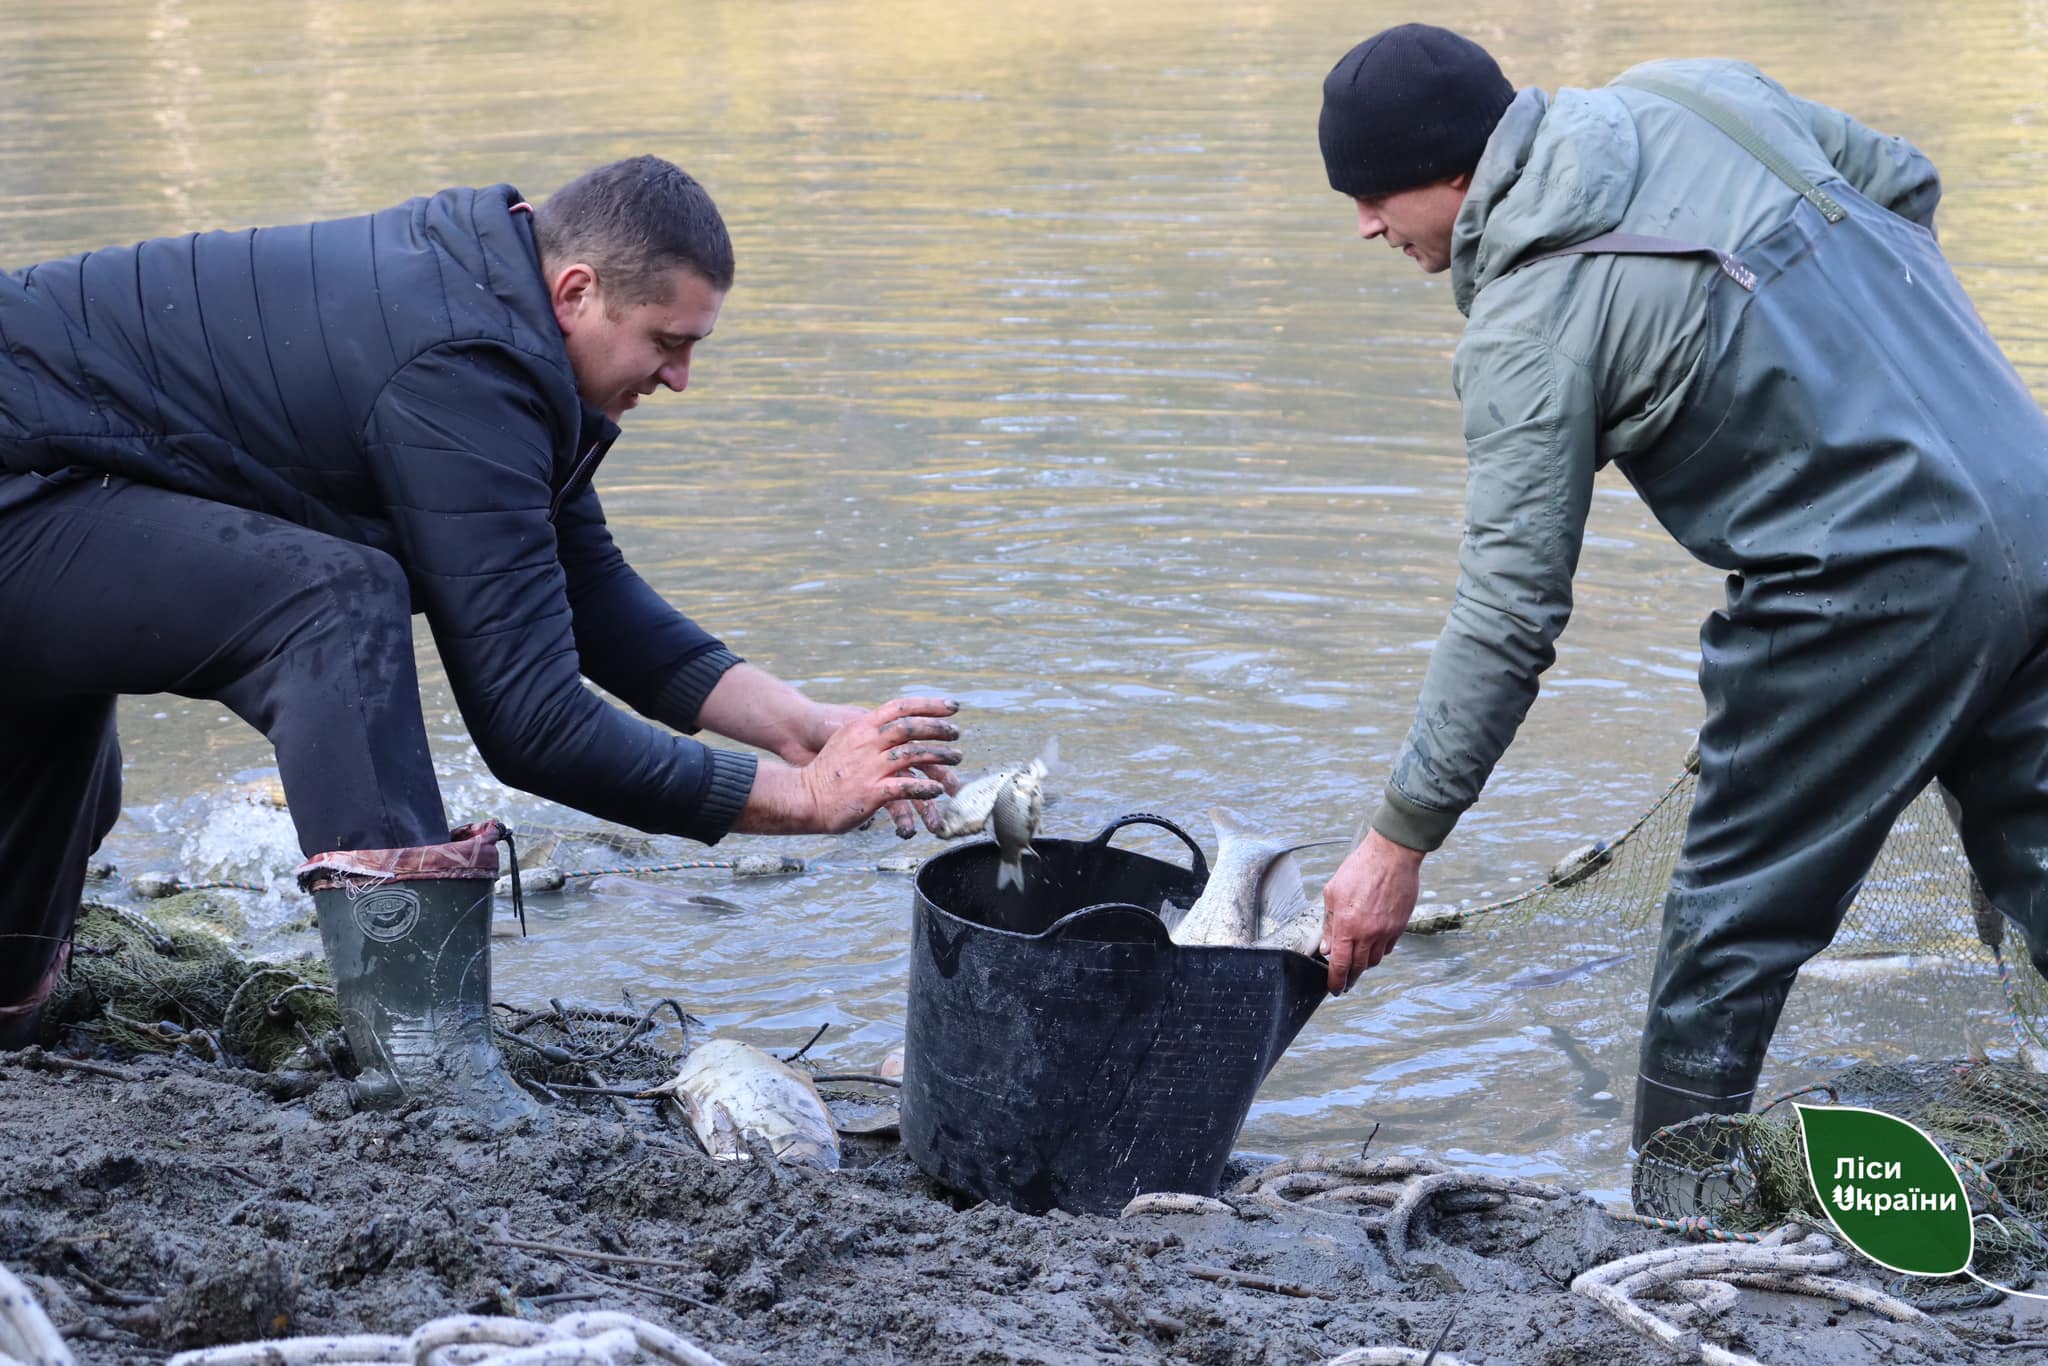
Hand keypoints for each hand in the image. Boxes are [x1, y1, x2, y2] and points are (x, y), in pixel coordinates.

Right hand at [733, 697, 961, 835]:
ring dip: (939, 759)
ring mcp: (870, 767)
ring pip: (913, 756)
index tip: (952, 706)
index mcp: (861, 727)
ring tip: (955, 764)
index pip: (900, 707)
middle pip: (910, 728)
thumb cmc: (825, 772)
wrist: (802, 796)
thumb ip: (868, 734)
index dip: (929, 704)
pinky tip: (936, 791)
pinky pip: (905, 788)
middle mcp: (867, 742)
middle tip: (956, 735)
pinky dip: (924, 789)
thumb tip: (890, 729)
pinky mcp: (871, 792)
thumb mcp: (845, 741)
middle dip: (938, 730)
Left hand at [1321, 828, 1425, 994]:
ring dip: (1364, 963)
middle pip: (1358, 967)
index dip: (1336, 980)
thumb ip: (1329, 923)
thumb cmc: (1359, 869)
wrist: (1391, 856)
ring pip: (1375, 960)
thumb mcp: (1333, 893)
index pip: (1340, 964)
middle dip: (1349, 977)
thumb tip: (1327, 947)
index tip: (1334, 988)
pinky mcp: (1400, 927)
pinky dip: (1378, 951)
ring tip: (1356, 960)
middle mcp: (1368, 933)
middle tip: (1344, 981)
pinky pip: (1388, 948)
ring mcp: (1386, 931)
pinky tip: (1372, 944)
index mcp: (1348, 926)